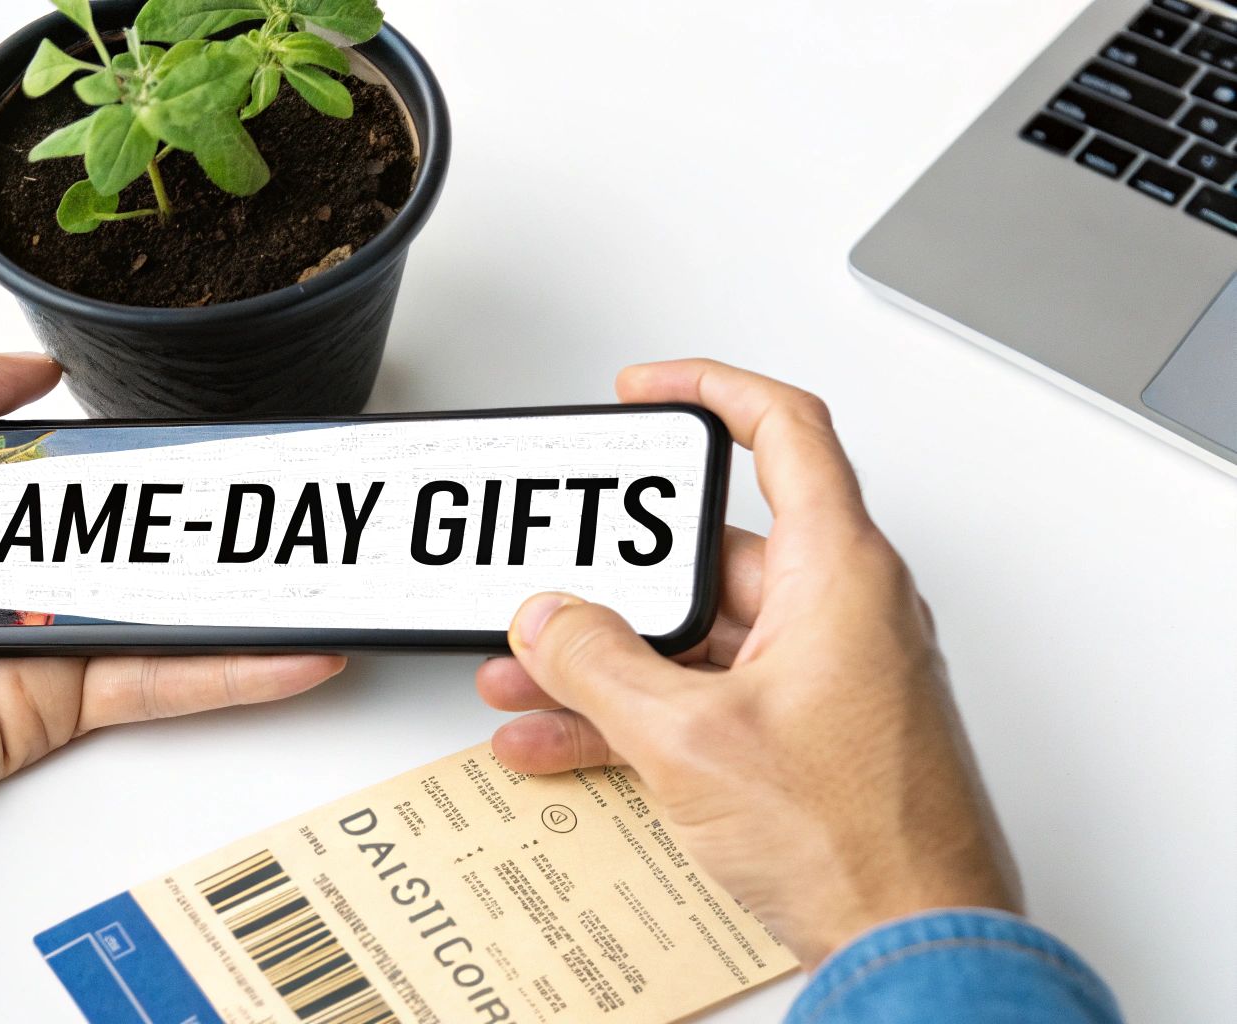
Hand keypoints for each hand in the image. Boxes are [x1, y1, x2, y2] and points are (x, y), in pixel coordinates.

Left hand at [0, 347, 345, 866]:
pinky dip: (232, 673)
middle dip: (219, 525)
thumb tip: (36, 360)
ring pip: (168, 615)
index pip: (82, 474)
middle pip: (141, 542)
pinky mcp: (56, 710)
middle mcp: (14, 576)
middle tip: (296, 502)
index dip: (147, 459)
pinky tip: (296, 652)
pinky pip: (156, 682)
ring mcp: (42, 645)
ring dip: (249, 600)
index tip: (215, 443)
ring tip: (326, 573)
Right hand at [475, 360, 1019, 965]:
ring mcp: (824, 678)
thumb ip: (601, 665)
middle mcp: (841, 613)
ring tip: (531, 676)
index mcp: (840, 574)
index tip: (646, 392)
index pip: (786, 431)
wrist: (916, 945)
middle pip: (712, 553)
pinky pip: (707, 698)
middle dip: (613, 577)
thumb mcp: (689, 739)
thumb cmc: (862, 841)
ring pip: (698, 637)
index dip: (710, 388)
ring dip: (611, 658)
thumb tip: (552, 618)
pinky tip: (566, 739)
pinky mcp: (807, 735)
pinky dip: (640, 711)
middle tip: (553, 581)